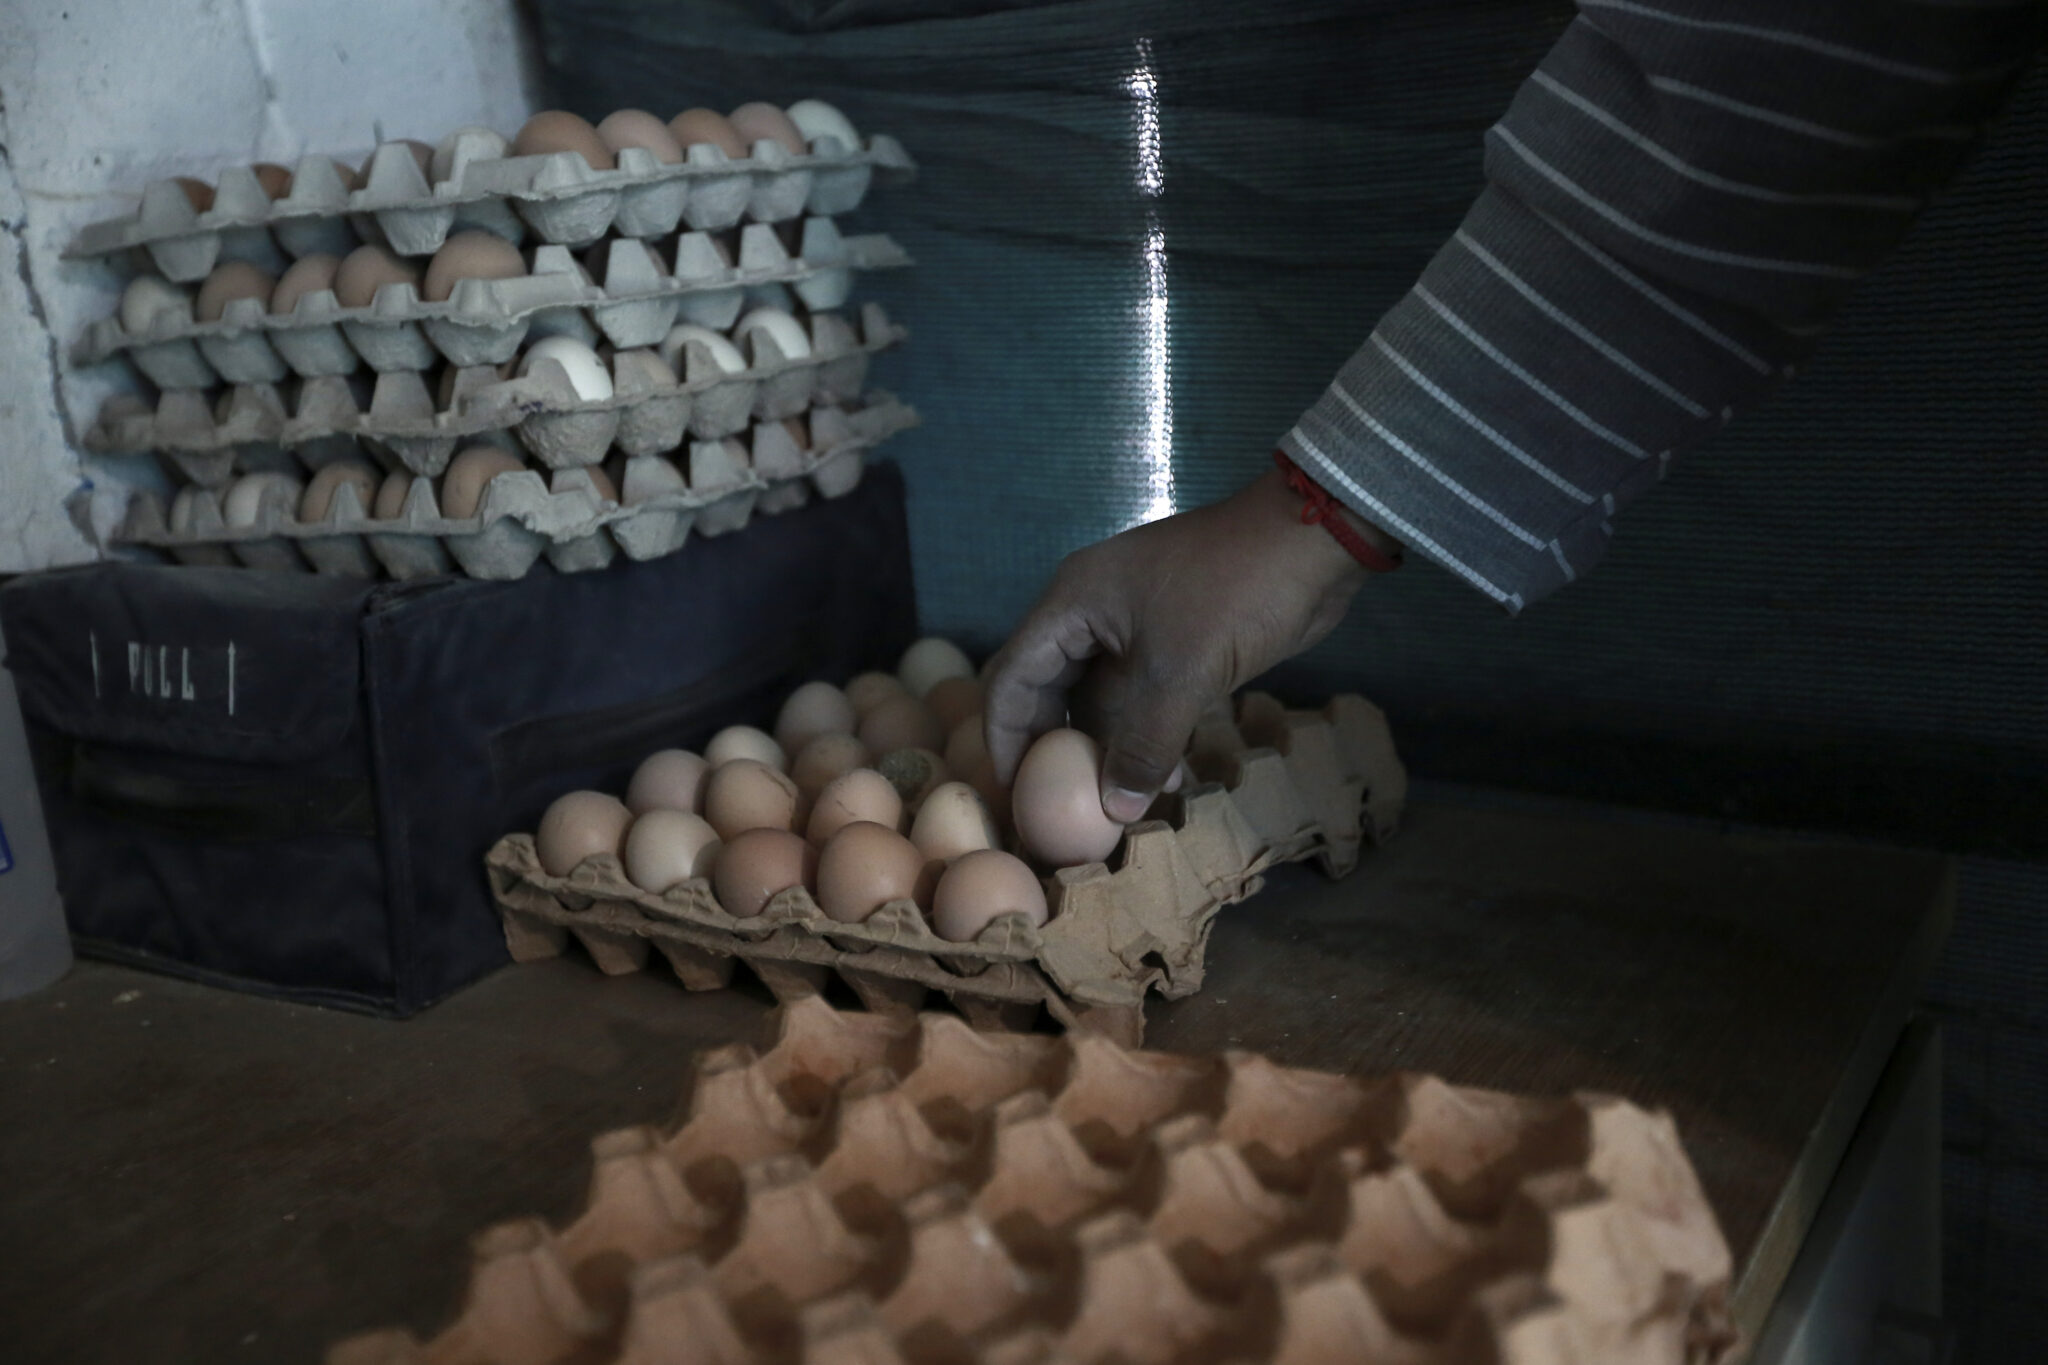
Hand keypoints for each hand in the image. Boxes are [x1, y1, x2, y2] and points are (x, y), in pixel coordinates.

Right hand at [984, 466, 1394, 821]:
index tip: (1010, 794)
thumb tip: (1114, 810)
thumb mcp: (1182, 673)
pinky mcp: (1175, 641)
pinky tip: (1164, 777)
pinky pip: (1143, 697)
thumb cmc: (1234, 593)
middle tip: (1053, 809)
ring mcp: (1135, 626)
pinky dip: (1145, 735)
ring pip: (1100, 698)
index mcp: (1073, 603)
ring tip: (1114, 805)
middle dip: (1052, 749)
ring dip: (1106, 748)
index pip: (1012, 676)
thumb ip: (1142, 744)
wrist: (1312, 541)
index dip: (1003, 736)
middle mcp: (1092, 613)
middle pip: (1049, 690)